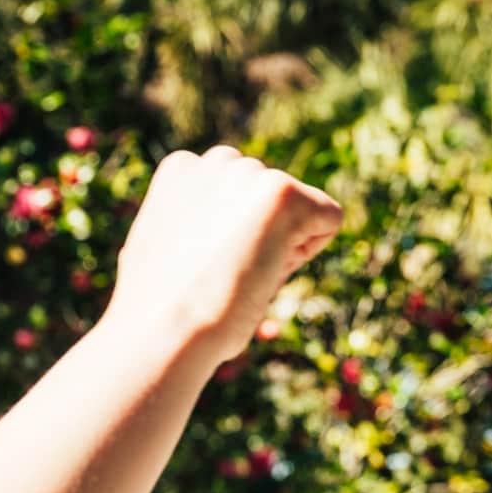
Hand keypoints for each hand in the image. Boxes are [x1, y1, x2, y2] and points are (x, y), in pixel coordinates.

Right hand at [105, 145, 342, 367]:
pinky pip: (329, 216)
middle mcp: (217, 162)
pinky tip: (272, 269)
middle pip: (267, 201)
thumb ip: (192, 229)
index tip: (205, 269)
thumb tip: (213, 238)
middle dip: (260, 238)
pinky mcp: (283, 192)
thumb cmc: (162, 313)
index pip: (235, 198)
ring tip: (241, 277)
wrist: (166, 331)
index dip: (231, 241)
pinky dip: (314, 248)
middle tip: (225, 279)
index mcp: (182, 171)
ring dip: (281, 248)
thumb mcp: (167, 254)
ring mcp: (251, 173)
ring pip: (297, 210)